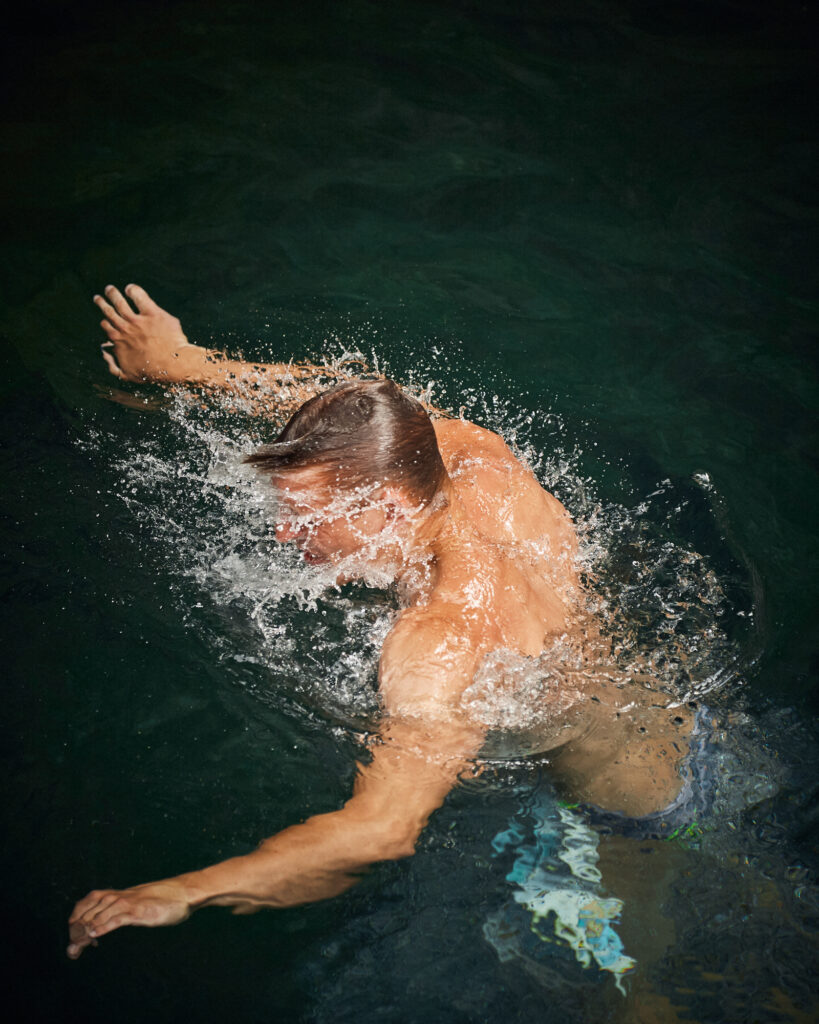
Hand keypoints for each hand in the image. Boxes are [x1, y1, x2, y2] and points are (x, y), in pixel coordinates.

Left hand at [67, 878, 191, 958]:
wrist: (185, 892)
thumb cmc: (165, 899)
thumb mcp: (141, 904)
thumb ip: (128, 911)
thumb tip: (117, 920)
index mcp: (121, 894)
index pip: (91, 899)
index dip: (78, 914)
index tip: (72, 932)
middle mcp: (122, 896)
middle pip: (90, 905)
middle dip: (77, 924)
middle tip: (72, 944)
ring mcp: (131, 902)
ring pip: (101, 910)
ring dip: (86, 926)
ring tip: (77, 942)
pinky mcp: (140, 911)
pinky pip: (118, 917)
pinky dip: (103, 925)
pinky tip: (95, 934)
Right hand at [94, 284, 203, 382]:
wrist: (173, 366)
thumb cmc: (152, 372)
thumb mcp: (127, 375)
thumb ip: (113, 367)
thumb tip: (104, 353)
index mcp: (118, 341)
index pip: (106, 327)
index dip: (106, 322)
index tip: (106, 319)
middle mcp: (124, 329)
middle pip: (108, 311)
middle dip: (102, 303)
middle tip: (98, 297)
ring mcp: (137, 320)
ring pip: (119, 302)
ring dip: (112, 294)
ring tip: (109, 289)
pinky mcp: (152, 314)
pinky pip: (139, 297)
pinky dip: (133, 290)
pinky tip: (130, 288)